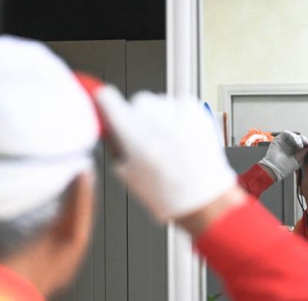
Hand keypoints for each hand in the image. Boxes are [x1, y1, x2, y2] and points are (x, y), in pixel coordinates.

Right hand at [95, 87, 237, 222]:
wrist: (201, 197)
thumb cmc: (166, 192)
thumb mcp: (126, 173)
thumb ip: (117, 145)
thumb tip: (113, 129)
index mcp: (128, 127)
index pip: (106, 97)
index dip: (106, 104)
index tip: (108, 107)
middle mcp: (150, 112)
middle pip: (137, 102)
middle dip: (139, 119)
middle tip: (148, 143)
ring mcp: (173, 108)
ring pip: (160, 105)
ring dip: (161, 119)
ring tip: (169, 146)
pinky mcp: (193, 107)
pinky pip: (179, 106)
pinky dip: (179, 118)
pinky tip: (182, 139)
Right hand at [258, 131, 307, 180]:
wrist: (274, 169)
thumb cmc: (284, 168)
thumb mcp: (297, 161)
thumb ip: (303, 153)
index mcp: (294, 151)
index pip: (302, 143)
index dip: (306, 142)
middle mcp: (289, 146)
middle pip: (299, 138)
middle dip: (303, 140)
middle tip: (306, 144)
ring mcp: (284, 142)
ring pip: (293, 135)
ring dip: (298, 138)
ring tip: (299, 145)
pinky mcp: (278, 139)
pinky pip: (286, 133)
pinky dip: (292, 136)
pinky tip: (295, 142)